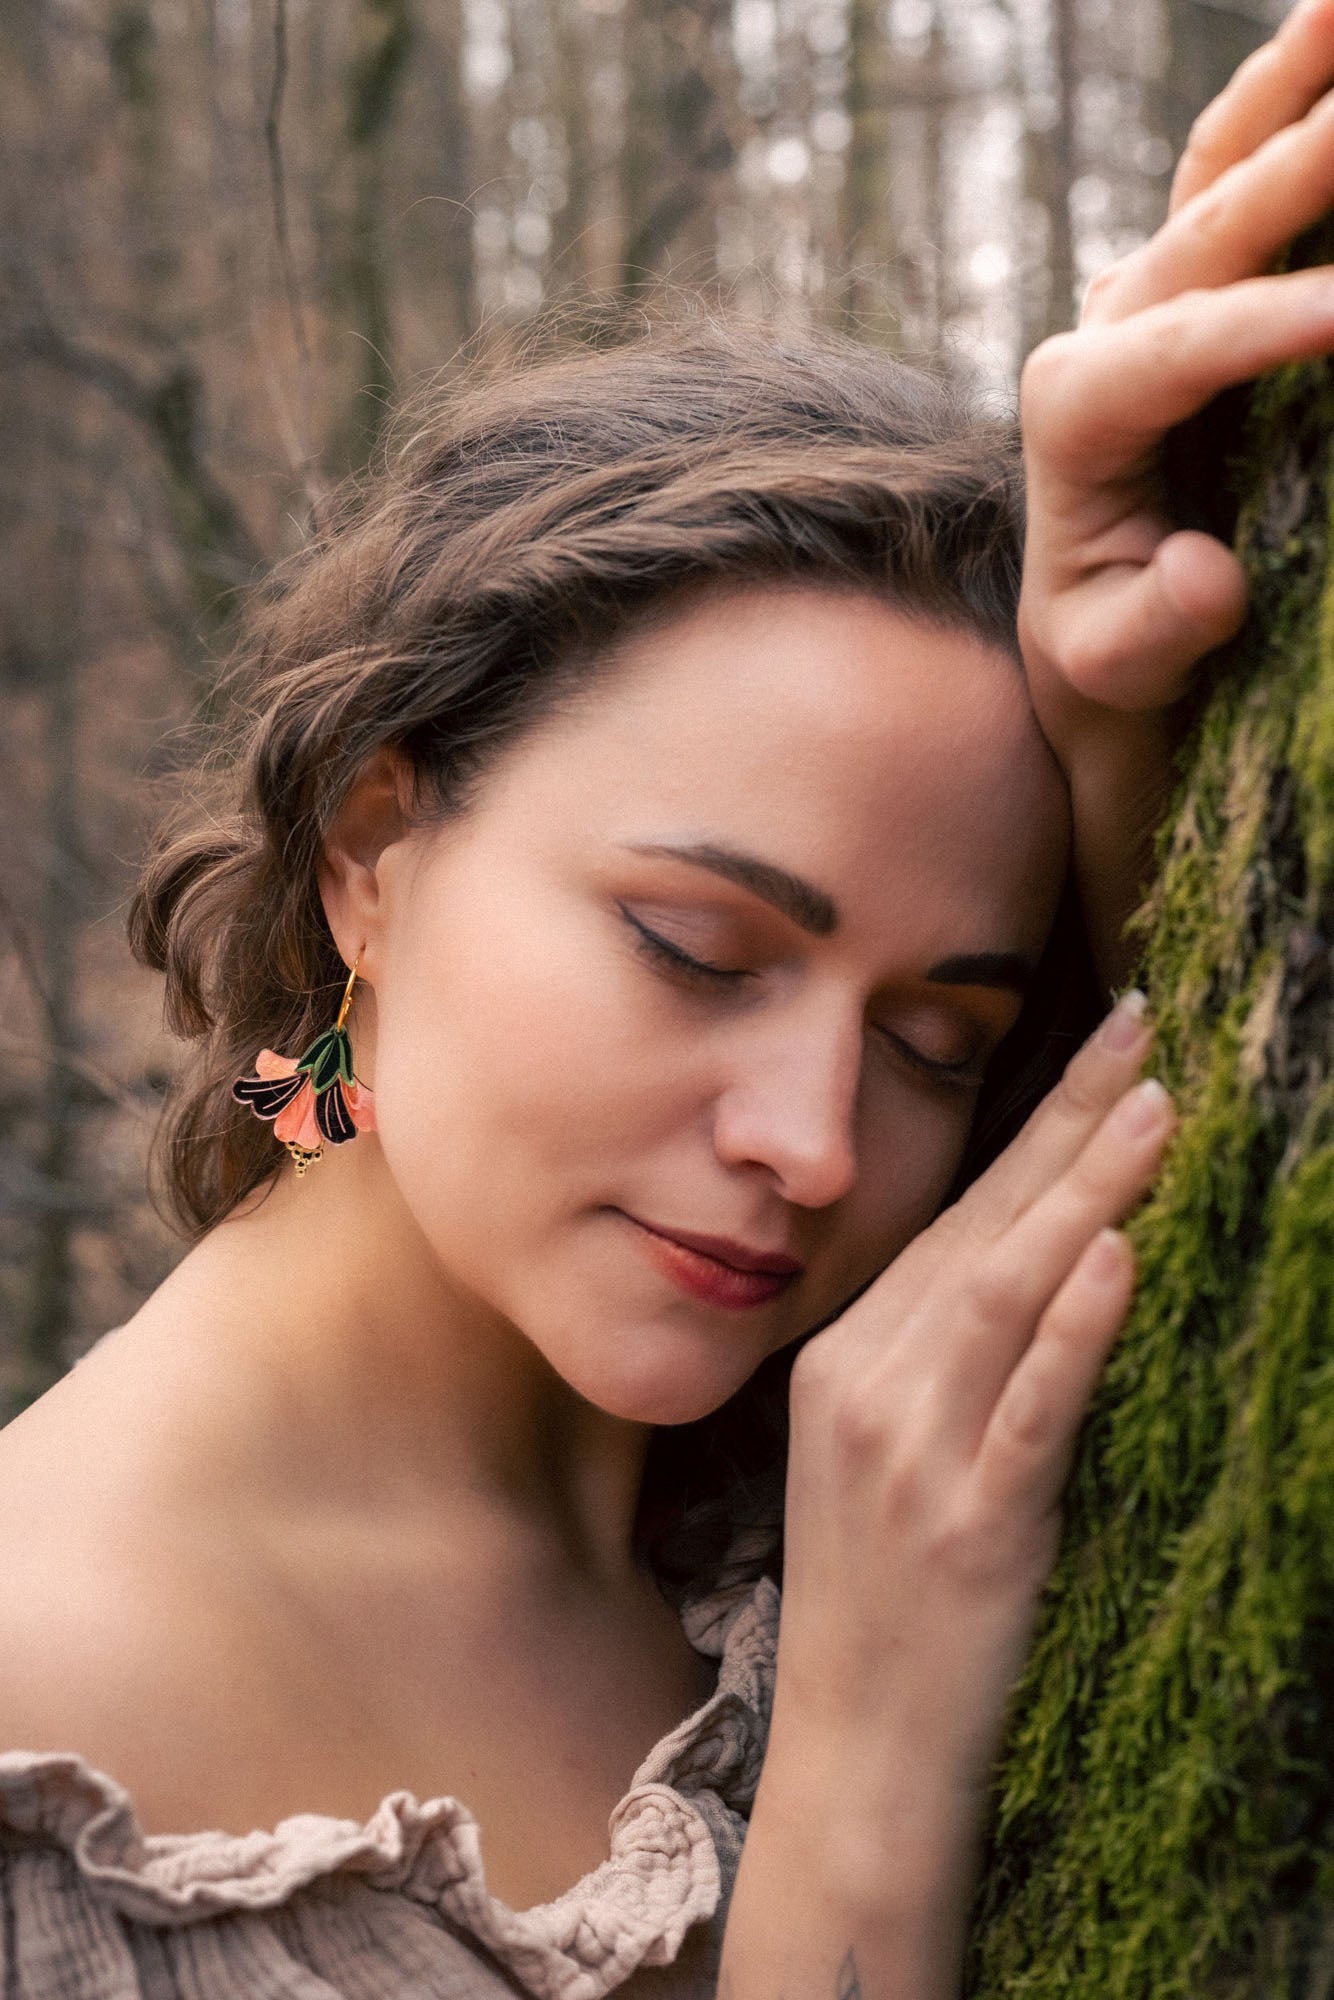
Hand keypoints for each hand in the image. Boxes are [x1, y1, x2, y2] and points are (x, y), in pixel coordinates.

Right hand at [762, 994, 1173, 1882]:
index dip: (1035, 1127)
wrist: (857, 1754)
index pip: (954, 1218)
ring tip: (1156, 1109)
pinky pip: (1029, 1410)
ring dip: (1085, 1192)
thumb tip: (1033, 1257)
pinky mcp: (970, 1527)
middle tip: (1141, 1027)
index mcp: (843, 1358)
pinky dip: (1073, 1328)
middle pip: (984, 1229)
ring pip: (1006, 1295)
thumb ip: (933, 1354)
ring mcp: (913, 1454)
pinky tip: (1116, 1256)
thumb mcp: (875, 1455)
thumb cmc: (880, 1601)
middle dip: (1069, 1122)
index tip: (1101, 1048)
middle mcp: (866, 1385)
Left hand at [1017, 0, 1333, 980]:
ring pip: (1212, 177)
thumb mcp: (1117, 668)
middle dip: (1300, 170)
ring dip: (1288, 94)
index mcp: (1070, 417)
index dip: (1265, 327)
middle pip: (1201, 235)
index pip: (1173, 354)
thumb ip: (1152, 632)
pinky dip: (1277, 110)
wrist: (1090, 637)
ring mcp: (1135, 304)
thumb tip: (1206, 577)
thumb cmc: (1108, 654)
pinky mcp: (1179, 294)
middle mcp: (1094, 337)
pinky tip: (1324, 42)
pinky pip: (1226, 181)